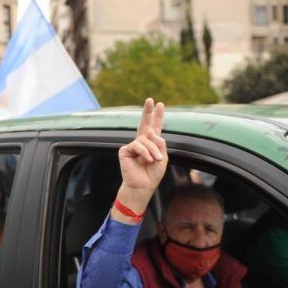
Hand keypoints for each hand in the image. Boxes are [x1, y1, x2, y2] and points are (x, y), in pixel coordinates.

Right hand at [116, 98, 167, 213]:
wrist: (142, 187)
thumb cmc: (152, 175)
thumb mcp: (162, 157)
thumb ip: (159, 143)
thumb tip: (149, 131)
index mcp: (151, 145)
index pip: (154, 128)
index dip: (157, 117)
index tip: (160, 105)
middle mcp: (141, 143)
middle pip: (144, 124)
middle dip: (148, 112)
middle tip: (150, 100)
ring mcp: (132, 146)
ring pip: (147, 139)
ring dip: (154, 150)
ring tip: (155, 160)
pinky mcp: (125, 150)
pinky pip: (138, 145)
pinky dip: (145, 153)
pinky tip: (146, 160)